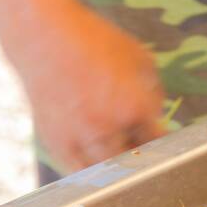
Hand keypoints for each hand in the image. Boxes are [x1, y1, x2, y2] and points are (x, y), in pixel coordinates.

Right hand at [6, 0, 166, 171]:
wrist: (42, 34)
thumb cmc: (95, 42)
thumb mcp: (141, 59)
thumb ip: (155, 92)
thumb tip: (157, 118)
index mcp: (135, 107)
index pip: (159, 142)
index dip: (164, 144)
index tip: (164, 144)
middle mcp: (107, 127)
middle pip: (134, 161)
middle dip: (141, 157)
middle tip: (143, 152)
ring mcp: (78, 137)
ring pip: (107, 172)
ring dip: (117, 168)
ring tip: (121, 157)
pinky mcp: (55, 141)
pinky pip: (78, 171)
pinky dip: (92, 172)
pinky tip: (99, 163)